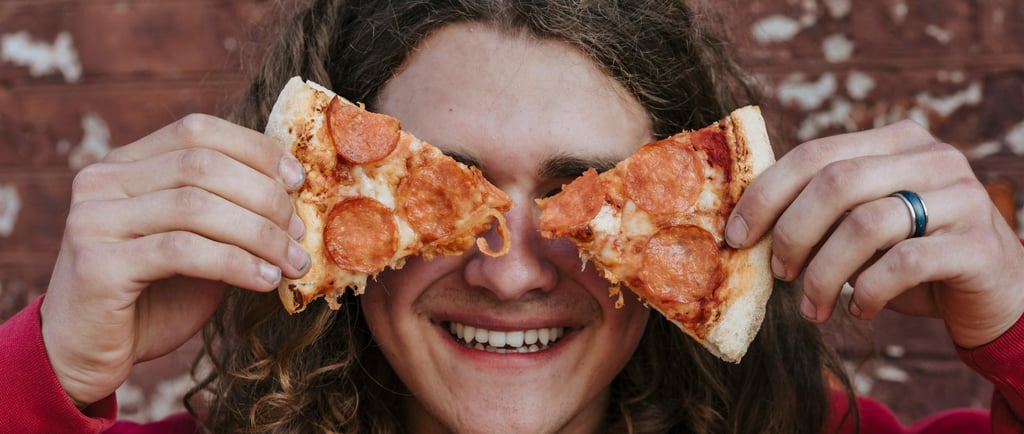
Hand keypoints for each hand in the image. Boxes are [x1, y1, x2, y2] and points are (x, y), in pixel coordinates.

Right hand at [39, 114, 309, 405]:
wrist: (90, 353)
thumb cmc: (154, 297)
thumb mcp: (200, 243)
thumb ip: (230, 212)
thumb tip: (294, 192)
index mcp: (126, 164)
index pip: (197, 131)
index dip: (255, 150)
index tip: (297, 181)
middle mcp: (102, 181)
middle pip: (202, 165)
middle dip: (265, 197)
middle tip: (299, 234)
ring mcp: (93, 220)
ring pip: (196, 206)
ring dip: (260, 235)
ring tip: (293, 263)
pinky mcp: (97, 264)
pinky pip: (182, 251)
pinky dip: (236, 264)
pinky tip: (266, 281)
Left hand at [726, 120, 1023, 348]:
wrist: (996, 294)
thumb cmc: (911, 257)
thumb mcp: (862, 226)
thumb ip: (820, 213)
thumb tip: (744, 229)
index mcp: (895, 141)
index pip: (814, 154)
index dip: (766, 195)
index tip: (734, 236)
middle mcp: (932, 157)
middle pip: (837, 182)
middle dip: (792, 232)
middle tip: (778, 273)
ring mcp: (961, 197)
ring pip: (867, 224)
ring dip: (825, 273)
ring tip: (813, 305)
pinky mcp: (978, 244)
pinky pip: (904, 264)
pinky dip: (869, 291)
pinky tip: (859, 309)